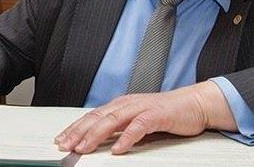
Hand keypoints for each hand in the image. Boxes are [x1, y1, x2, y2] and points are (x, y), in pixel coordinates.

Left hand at [54, 81, 235, 153]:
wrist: (193, 104)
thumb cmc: (164, 114)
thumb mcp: (136, 120)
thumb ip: (119, 128)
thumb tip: (99, 141)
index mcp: (119, 105)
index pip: (91, 117)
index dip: (74, 128)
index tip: (60, 140)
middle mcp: (126, 104)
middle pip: (97, 118)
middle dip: (78, 132)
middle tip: (65, 145)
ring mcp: (141, 108)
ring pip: (113, 121)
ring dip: (96, 135)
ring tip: (84, 147)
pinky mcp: (156, 115)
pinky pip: (139, 126)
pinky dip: (127, 137)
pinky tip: (118, 148)